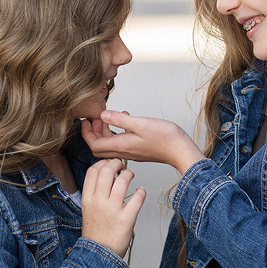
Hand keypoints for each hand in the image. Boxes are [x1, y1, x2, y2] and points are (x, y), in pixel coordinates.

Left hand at [81, 110, 204, 173]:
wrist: (181, 150)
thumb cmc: (165, 138)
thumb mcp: (140, 123)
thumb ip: (120, 119)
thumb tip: (103, 115)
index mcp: (122, 145)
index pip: (94, 145)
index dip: (86, 134)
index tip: (85, 121)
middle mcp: (124, 151)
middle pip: (99, 147)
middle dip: (93, 133)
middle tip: (95, 119)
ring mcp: (131, 151)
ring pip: (110, 144)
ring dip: (105, 131)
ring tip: (108, 117)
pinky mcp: (138, 149)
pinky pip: (120, 142)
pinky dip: (117, 131)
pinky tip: (125, 120)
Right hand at [81, 158, 145, 257]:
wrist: (99, 254)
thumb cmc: (96, 231)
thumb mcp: (88, 209)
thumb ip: (94, 192)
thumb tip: (106, 174)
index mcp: (87, 199)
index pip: (92, 171)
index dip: (102, 162)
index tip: (108, 163)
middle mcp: (98, 202)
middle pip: (106, 171)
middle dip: (116, 163)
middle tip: (122, 166)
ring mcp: (112, 210)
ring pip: (123, 181)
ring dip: (129, 174)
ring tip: (130, 176)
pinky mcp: (126, 219)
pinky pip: (137, 198)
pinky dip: (141, 192)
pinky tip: (140, 192)